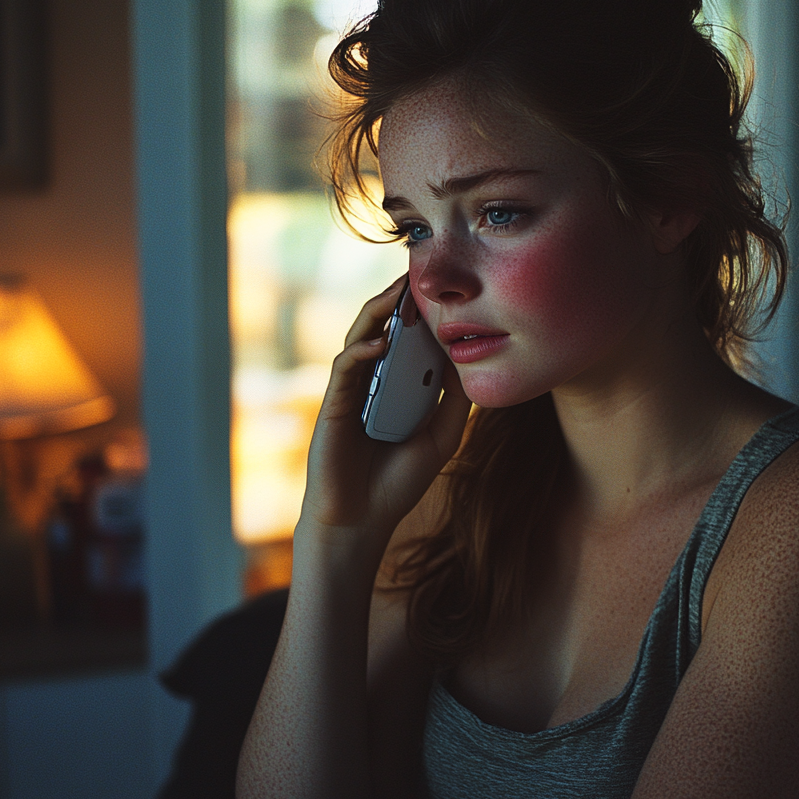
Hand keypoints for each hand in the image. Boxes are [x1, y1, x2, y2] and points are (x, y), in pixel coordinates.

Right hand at [300, 276, 470, 536]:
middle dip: (398, 304)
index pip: (409, 343)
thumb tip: (464, 361)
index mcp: (398, 389)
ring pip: (359, 339)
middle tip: (415, 278)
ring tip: (397, 294)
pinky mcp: (333, 404)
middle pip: (382, 331)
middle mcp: (372, 384)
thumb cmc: (397, 483)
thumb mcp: (441, 437)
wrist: (361, 521)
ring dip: (377, 314)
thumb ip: (454, 402)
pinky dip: (361, 350)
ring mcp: (350, 392)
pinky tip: (382, 341)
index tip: (441, 294)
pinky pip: (345, 367)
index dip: (421, 317)